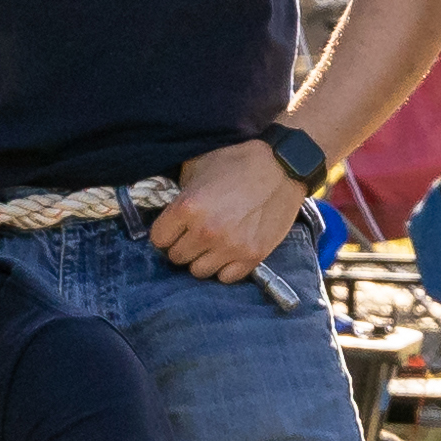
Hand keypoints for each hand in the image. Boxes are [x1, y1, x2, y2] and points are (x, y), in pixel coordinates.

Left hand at [149, 135, 309, 280]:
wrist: (283, 166)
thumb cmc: (238, 162)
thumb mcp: (198, 166)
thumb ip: (177, 192)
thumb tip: (165, 210)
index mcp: (187, 207)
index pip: (158, 239)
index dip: (165, 232)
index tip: (174, 228)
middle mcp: (206, 231)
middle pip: (177, 258)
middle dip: (182, 246)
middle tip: (194, 234)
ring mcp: (230, 247)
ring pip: (199, 272)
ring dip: (202, 259)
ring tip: (212, 244)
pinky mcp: (253, 256)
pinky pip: (226, 278)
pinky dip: (225, 267)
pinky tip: (229, 251)